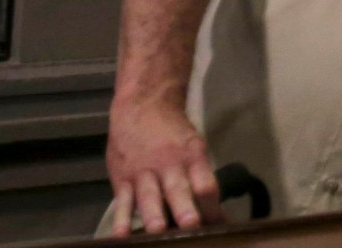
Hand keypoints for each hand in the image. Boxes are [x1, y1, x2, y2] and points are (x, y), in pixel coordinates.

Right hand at [106, 98, 223, 235]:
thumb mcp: (194, 148)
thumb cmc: (173, 133)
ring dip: (154, 215)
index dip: (213, 207)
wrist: (142, 105)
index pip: (206, 185)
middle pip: (179, 190)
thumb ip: (200, 180)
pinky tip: (121, 235)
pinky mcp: (122, 178)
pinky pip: (122, 201)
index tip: (220, 229)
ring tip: (158, 231)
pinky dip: (121, 218)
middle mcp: (170, 165)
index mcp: (193, 158)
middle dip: (185, 210)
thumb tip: (215, 215)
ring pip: (150, 196)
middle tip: (191, 226)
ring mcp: (144, 172)